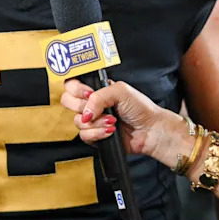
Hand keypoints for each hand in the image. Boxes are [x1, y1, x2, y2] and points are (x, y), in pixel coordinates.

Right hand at [60, 79, 174, 162]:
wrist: (150, 130)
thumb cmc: (140, 108)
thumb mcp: (120, 91)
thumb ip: (98, 96)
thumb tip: (85, 111)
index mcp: (96, 88)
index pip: (72, 84)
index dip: (75, 88)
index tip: (87, 93)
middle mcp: (92, 103)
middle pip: (68, 101)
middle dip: (83, 106)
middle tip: (98, 108)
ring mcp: (92, 120)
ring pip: (77, 121)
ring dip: (96, 122)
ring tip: (112, 121)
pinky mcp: (94, 136)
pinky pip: (84, 135)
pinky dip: (97, 134)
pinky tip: (110, 131)